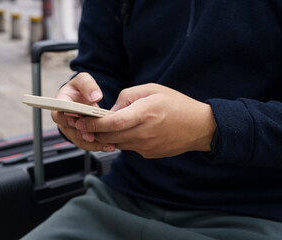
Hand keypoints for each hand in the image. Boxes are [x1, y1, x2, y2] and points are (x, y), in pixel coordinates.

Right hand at [51, 72, 114, 151]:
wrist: (84, 99)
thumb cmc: (80, 89)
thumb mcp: (83, 80)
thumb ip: (88, 85)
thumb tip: (95, 96)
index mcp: (61, 104)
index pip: (58, 114)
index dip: (66, 118)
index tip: (75, 120)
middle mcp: (64, 120)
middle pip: (70, 130)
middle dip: (81, 133)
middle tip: (92, 136)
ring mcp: (71, 130)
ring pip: (79, 140)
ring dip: (92, 143)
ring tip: (107, 144)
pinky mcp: (80, 137)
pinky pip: (87, 144)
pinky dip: (98, 146)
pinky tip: (109, 146)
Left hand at [75, 83, 216, 157]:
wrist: (199, 127)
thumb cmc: (177, 104)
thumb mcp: (152, 89)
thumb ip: (128, 96)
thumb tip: (112, 110)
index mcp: (145, 113)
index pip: (112, 122)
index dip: (93, 124)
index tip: (81, 122)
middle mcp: (144, 133)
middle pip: (110, 137)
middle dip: (93, 133)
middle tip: (83, 127)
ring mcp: (147, 146)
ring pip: (117, 144)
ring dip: (106, 138)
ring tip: (99, 130)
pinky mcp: (149, 154)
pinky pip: (129, 148)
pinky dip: (121, 141)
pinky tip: (123, 133)